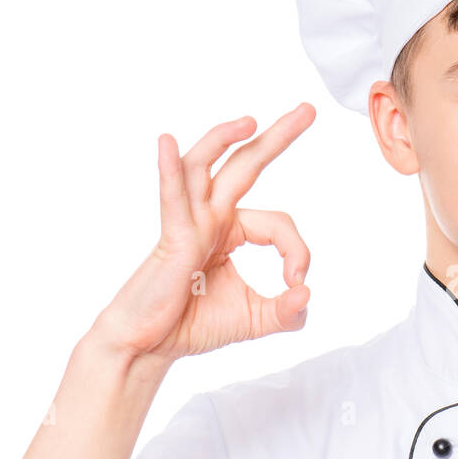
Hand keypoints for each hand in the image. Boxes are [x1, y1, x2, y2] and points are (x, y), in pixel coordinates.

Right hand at [91, 107, 315, 362]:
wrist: (149, 348)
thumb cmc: (192, 326)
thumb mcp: (256, 320)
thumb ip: (287, 311)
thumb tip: (308, 294)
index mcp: (232, 230)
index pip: (279, 224)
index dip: (298, 251)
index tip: (297, 282)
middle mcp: (211, 218)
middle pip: (246, 166)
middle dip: (278, 137)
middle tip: (308, 110)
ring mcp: (189, 224)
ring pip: (204, 168)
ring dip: (224, 139)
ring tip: (251, 121)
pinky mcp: (171, 239)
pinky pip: (171, 199)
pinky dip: (170, 170)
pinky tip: (167, 142)